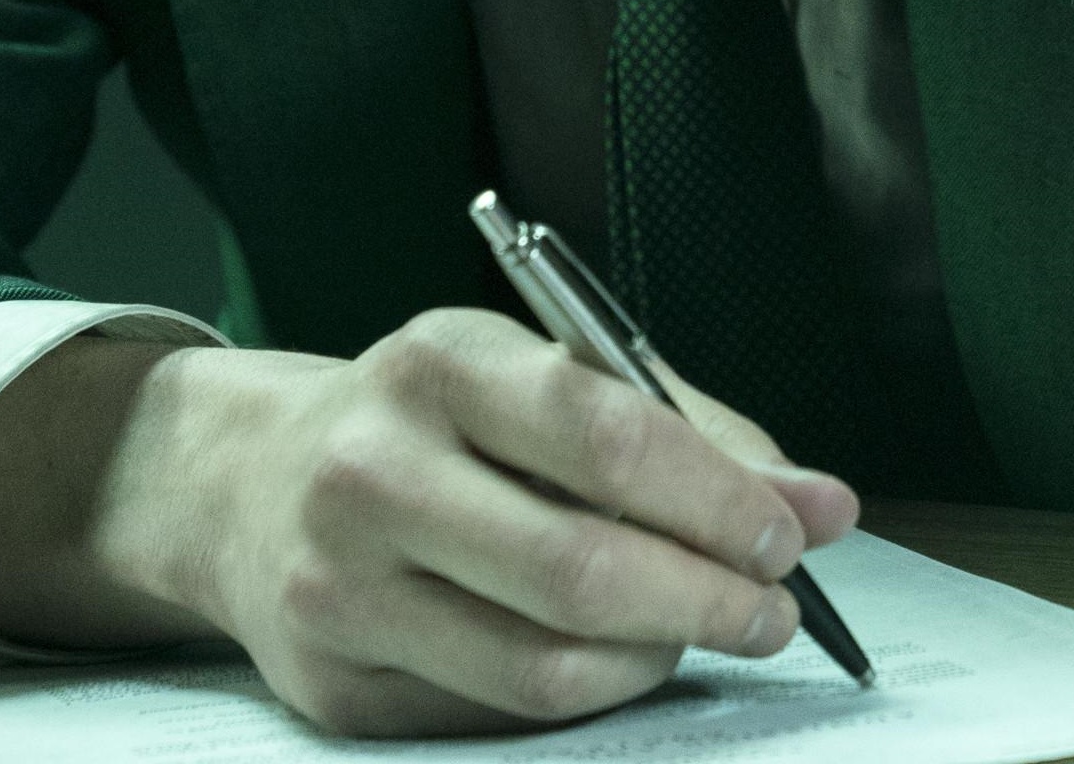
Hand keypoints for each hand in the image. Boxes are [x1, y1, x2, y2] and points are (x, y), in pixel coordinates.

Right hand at [0, 311, 861, 737]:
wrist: (249, 485)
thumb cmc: (445, 422)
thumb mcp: (552, 378)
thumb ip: (694, 434)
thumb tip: (825, 508)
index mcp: (438, 363)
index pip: (605, 433)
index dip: (717, 497)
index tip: (794, 534)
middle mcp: (370, 470)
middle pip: (575, 566)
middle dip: (706, 597)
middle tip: (774, 610)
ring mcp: (336, 587)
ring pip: (540, 663)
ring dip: (656, 658)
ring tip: (706, 631)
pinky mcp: (331, 686)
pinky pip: (497, 711)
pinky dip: (588, 695)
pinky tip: (621, 657)